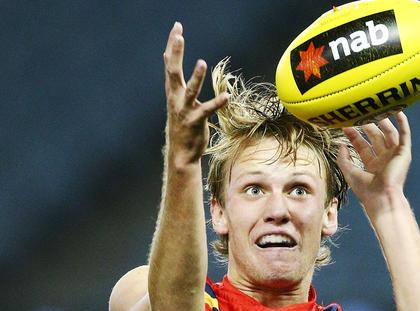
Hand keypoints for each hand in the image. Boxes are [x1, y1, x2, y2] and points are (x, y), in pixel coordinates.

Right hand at [163, 22, 228, 166]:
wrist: (181, 153)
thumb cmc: (183, 124)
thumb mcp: (178, 100)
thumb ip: (177, 82)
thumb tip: (170, 63)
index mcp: (173, 91)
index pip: (170, 63)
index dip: (173, 45)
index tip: (177, 27)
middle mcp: (176, 98)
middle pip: (174, 71)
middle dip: (176, 53)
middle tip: (179, 35)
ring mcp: (185, 110)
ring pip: (190, 91)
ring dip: (196, 77)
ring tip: (202, 63)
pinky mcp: (196, 122)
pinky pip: (207, 110)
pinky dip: (217, 103)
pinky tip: (227, 97)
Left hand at [337, 112, 411, 212]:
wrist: (382, 198)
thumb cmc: (366, 191)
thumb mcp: (350, 172)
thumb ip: (343, 158)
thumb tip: (341, 144)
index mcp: (372, 165)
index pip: (362, 145)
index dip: (354, 134)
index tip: (345, 124)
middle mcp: (384, 159)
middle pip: (375, 137)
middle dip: (367, 125)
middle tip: (359, 112)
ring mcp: (394, 155)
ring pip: (389, 133)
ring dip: (383, 121)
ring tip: (375, 108)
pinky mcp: (404, 154)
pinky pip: (405, 135)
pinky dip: (403, 123)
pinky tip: (398, 111)